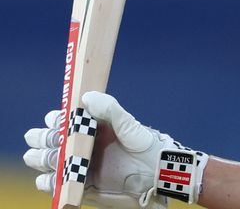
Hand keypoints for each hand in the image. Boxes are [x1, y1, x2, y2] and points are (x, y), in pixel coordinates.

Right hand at [24, 91, 207, 208]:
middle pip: (50, 140)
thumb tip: (86, 96)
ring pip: (49, 160)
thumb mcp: (130, 125)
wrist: (155, 175)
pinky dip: (49, 182)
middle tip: (47, 139)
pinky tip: (50, 178)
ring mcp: (79, 165)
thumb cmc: (145, 147)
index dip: (55, 119)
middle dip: (43, 138)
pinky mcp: (80, 185)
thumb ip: (110, 110)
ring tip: (47, 158)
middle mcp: (81, 145)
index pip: (63, 120)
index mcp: (91, 128)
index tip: (57, 120)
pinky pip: (57, 184)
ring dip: (41, 158)